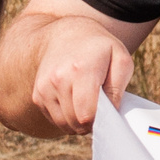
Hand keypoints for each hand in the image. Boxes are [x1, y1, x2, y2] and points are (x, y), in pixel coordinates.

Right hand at [28, 17, 137, 136]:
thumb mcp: (121, 60)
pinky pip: (54, 119)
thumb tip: (111, 113)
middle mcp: (58, 79)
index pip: (87, 114)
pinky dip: (66, 118)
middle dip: (90, 123)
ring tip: (88, 107)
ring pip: (63, 124)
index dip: (100, 121)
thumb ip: (119, 88)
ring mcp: (45, 87)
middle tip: (100, 111)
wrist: (68, 35)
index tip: (107, 113)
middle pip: (75, 122)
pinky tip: (75, 103)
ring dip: (77, 123)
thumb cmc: (100, 49)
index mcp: (82, 70)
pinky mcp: (38, 94)